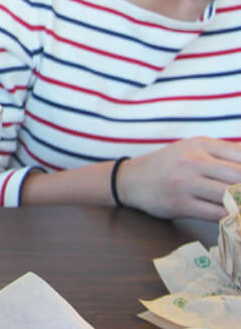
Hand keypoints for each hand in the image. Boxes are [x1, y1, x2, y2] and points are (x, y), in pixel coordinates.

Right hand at [118, 137, 240, 220]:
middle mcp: (193, 161)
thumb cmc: (168, 164)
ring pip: (230, 196)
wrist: (131, 179)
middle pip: (239, 176)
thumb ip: (223, 153)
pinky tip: (234, 216)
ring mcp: (185, 183)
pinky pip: (216, 213)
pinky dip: (230, 216)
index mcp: (200, 144)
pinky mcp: (180, 204)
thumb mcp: (192, 149)